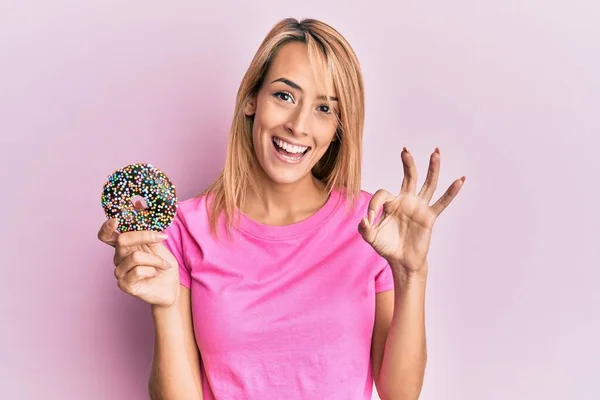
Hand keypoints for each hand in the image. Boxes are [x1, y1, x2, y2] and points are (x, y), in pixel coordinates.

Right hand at [97, 217, 180, 306]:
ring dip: (156, 259)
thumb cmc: (163, 265)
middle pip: (122, 240)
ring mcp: (119, 272)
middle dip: (144, 236)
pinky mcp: (125, 285)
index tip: (115, 219)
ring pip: (135, 257)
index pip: (106, 235)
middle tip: (161, 237)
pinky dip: (152, 270)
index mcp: (124, 246)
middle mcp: (118, 258)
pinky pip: (138, 271)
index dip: (107, 227)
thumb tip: (138, 205)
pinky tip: (155, 274)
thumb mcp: (158, 243)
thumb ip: (147, 227)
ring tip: (164, 265)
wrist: (171, 287)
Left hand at [358, 147, 464, 275]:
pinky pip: (442, 202)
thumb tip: (365, 219)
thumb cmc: (387, 247)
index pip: (383, 194)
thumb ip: (364, 229)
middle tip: (405, 149)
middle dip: (408, 163)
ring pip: (428, 184)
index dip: (374, 204)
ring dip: (432, 168)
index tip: (370, 218)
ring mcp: (419, 207)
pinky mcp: (429, 217)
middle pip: (409, 177)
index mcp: (391, 204)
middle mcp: (406, 201)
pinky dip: (451, 192)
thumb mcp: (371, 238)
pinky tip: (460, 180)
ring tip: (436, 152)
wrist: (402, 261)